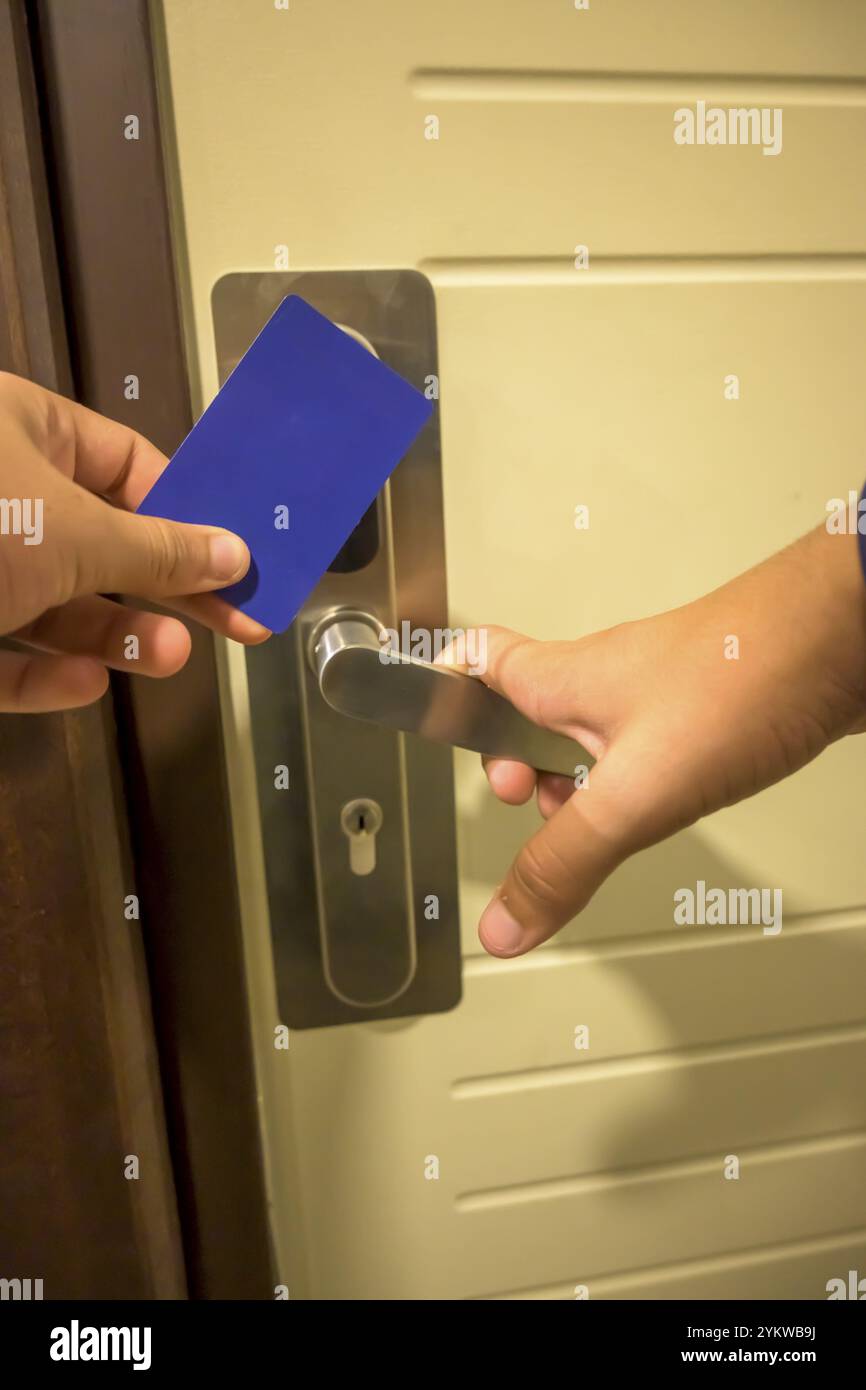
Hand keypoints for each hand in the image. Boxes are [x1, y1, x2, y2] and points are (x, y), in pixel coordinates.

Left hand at [0, 371, 268, 712]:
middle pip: (95, 541)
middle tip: (235, 625)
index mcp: (19, 431)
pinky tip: (86, 686)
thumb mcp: (74, 533)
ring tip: (167, 659)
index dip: (182, 508)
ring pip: (50, 605)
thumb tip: (237, 554)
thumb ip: (159, 550)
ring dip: (112, 636)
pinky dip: (42, 675)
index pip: (121, 460)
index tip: (233, 556)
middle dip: (159, 587)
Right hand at [470, 522, 865, 956]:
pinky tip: (659, 805)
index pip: (474, 660)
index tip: (417, 721)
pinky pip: (640, 744)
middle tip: (525, 804)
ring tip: (598, 820)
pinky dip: (630, 780)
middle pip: (524, 713)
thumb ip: (564, 861)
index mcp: (559, 679)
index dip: (438, 687)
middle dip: (516, 768)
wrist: (843, 639)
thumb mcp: (634, 791)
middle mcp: (599, 676)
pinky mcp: (699, 705)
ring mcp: (652, 688)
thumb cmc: (743, 678)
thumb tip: (503, 924)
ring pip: (585, 735)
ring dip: (578, 784)